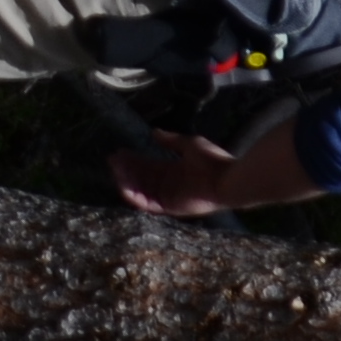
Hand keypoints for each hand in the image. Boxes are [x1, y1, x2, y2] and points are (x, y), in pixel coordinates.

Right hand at [111, 131, 242, 216]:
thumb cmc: (212, 161)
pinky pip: (147, 204)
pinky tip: (124, 186)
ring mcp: (168, 197)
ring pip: (141, 191)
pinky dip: (134, 197)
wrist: (228, 179)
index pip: (148, 167)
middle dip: (126, 170)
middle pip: (141, 178)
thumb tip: (153, 132)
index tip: (119, 152)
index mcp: (174, 171)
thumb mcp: (189, 145)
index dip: (133, 160)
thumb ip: (171, 141)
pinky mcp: (169, 208)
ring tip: (115, 170)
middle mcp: (168, 185)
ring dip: (127, 182)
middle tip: (112, 160)